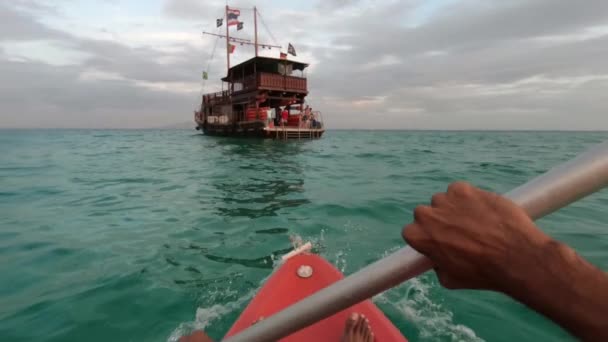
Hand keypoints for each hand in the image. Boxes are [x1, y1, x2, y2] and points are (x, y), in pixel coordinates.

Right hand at [403, 182, 551, 292]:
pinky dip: (469, 198)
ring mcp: (445, 200)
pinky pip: (460, 191)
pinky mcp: (464, 189)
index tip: (439, 240)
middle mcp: (426, 215)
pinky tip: (483, 212)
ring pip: (444, 200)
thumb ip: (437, 265)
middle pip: (426, 213)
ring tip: (475, 222)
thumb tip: (438, 259)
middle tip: (459, 232)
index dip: (426, 236)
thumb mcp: (450, 279)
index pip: (412, 230)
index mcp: (418, 236)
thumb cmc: (483, 273)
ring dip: (454, 208)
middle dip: (439, 220)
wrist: (515, 256)